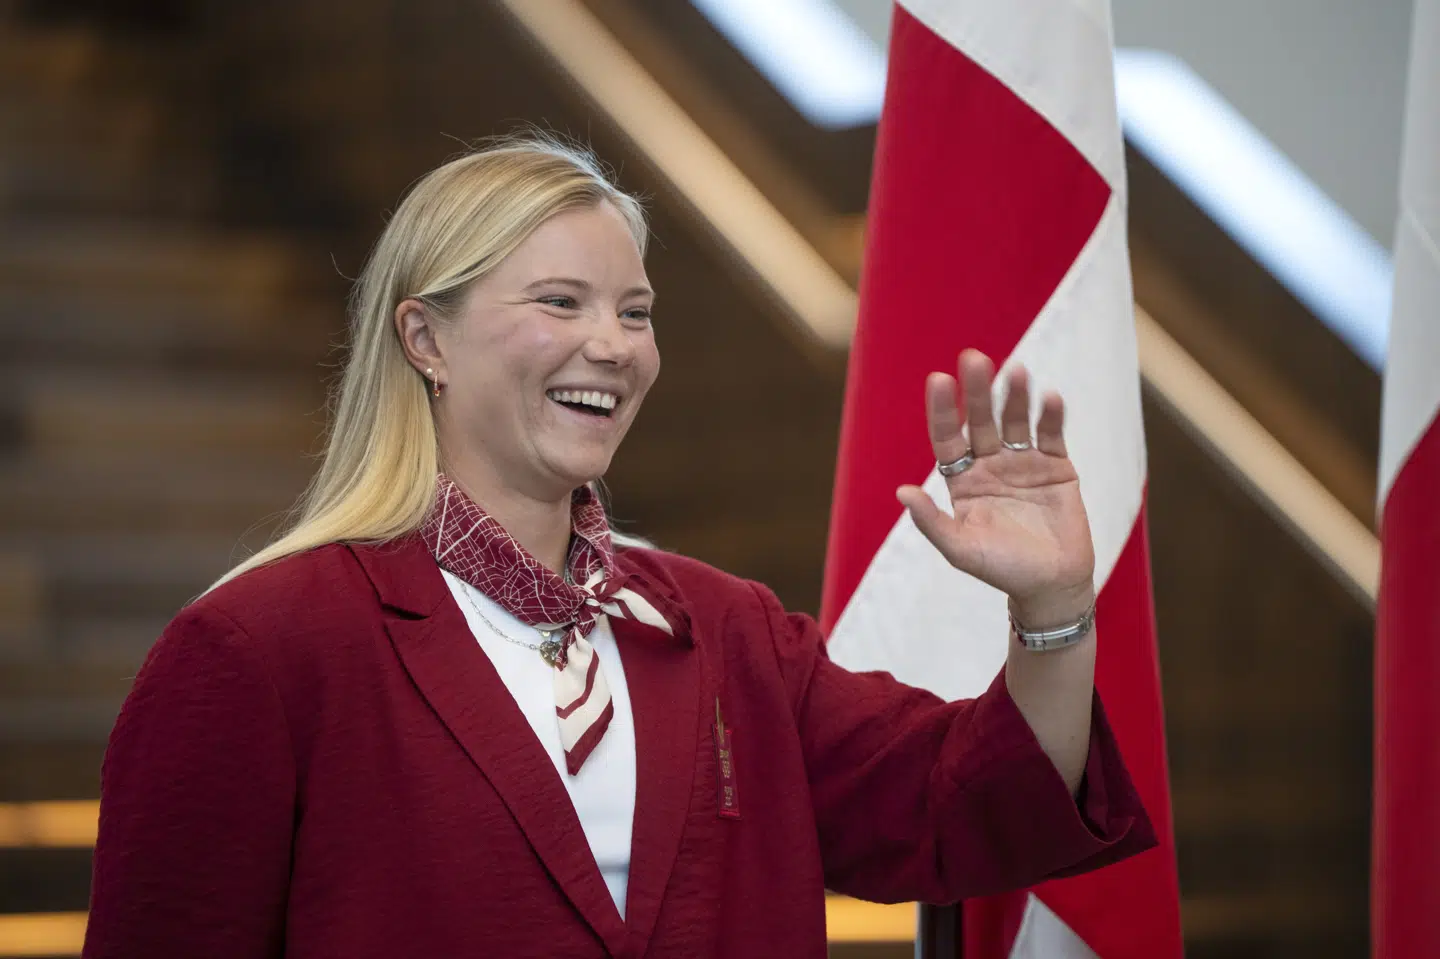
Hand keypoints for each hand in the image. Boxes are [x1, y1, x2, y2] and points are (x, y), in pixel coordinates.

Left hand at [897, 350, 1095, 627]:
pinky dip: (1051, 417)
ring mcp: (1025, 462)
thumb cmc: (1001, 569)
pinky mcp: (1057, 467)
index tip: (938, 380)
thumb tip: (901, 492)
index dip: (944, 410)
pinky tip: (1049, 397)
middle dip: (978, 391)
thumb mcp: (961, 549)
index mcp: (963, 479)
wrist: (1051, 586)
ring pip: (1017, 422)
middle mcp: (991, 465)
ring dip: (1015, 397)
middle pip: (983, 421)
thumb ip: (932, 522)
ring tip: (1016, 372)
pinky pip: (1052, 435)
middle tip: (975, 358)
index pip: (949, 437)